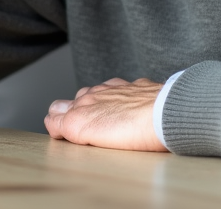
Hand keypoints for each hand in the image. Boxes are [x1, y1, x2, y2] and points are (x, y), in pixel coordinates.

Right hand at [43, 77, 166, 151]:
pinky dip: (122, 97)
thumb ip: (64, 124)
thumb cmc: (132, 128)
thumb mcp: (85, 131)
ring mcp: (120, 89)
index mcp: (83, 104)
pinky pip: (125, 89)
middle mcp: (98, 93)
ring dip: (97, 103)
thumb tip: (52, 121)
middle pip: (77, 100)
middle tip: (81, 127)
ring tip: (104, 119)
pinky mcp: (140, 88)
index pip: (58, 111)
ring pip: (99, 92)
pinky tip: (129, 108)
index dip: (56, 122)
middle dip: (74, 111)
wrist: (167, 115)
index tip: (60, 133)